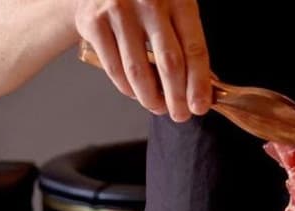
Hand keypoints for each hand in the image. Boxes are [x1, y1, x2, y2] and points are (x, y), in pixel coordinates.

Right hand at [75, 0, 211, 121]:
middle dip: (177, 98)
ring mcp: (118, 11)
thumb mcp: (174, 6)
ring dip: (151, 98)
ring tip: (158, 107)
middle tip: (180, 115)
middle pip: (169, 64)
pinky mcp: (93, 22)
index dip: (199, 84)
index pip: (194, 49)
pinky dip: (127, 88)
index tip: (200, 106)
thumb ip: (187, 39)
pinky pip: (114, 68)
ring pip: (139, 71)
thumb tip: (201, 87)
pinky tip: (137, 93)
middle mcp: (148, 2)